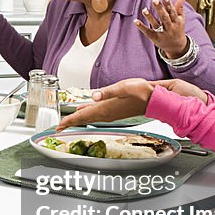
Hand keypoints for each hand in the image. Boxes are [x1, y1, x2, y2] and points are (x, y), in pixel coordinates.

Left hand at [55, 78, 207, 130]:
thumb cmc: (143, 92)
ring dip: (78, 120)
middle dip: (70, 123)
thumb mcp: (124, 86)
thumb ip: (108, 91)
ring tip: (68, 121)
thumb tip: (93, 95)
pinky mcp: (115, 111)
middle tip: (58, 127)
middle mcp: (107, 113)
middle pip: (84, 119)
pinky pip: (97, 115)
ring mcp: (111, 113)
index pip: (82, 116)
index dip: (69, 121)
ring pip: (90, 117)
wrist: (157, 99)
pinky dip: (88, 114)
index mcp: (105, 108)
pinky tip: (86, 110)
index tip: (58, 127)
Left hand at [134, 0, 189, 58]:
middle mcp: (170, 27)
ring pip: (156, 24)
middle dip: (160, 9)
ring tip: (144, 9)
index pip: (172, 12)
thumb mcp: (180, 18)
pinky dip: (142, 27)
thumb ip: (179, 6)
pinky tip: (136, 21)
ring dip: (150, 17)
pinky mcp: (155, 38)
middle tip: (155, 0)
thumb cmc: (177, 28)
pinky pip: (148, 32)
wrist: (177, 47)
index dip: (168, 4)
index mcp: (177, 21)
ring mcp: (163, 33)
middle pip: (164, 17)